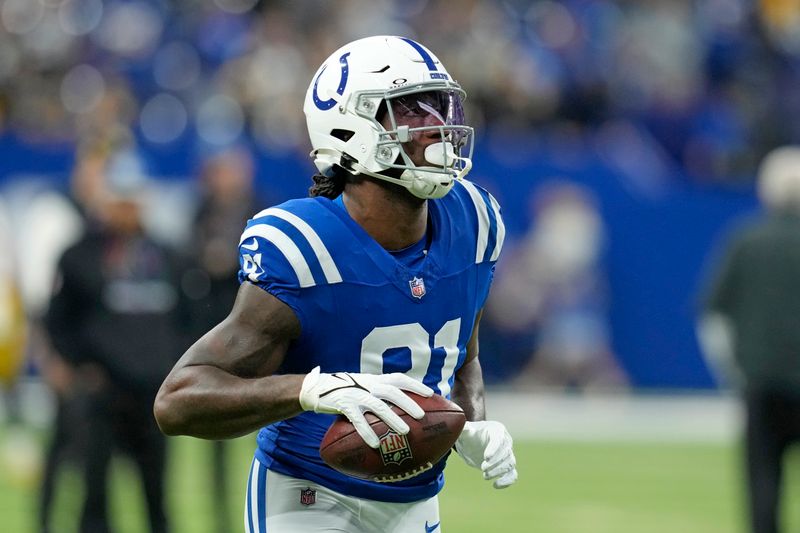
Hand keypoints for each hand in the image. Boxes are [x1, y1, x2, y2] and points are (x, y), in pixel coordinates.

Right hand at [299, 366, 432, 447]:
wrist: (318, 388)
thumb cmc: (346, 390)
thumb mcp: (364, 385)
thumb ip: (379, 392)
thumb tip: (401, 406)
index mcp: (375, 379)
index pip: (399, 378)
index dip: (415, 385)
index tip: (430, 393)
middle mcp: (368, 385)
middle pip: (392, 392)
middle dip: (408, 402)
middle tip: (422, 415)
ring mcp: (356, 394)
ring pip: (378, 406)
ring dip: (393, 419)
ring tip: (405, 431)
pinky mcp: (344, 405)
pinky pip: (357, 420)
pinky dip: (367, 431)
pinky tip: (375, 443)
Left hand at [455, 420, 517, 488]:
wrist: (474, 443)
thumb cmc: (471, 435)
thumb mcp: (466, 431)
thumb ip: (464, 429)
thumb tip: (462, 426)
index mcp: (497, 430)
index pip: (499, 439)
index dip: (494, 449)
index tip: (486, 458)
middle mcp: (505, 441)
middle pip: (506, 452)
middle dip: (495, 462)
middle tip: (483, 468)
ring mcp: (508, 454)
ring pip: (510, 463)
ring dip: (499, 471)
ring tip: (485, 476)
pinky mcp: (506, 467)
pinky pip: (512, 474)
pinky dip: (507, 481)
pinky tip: (495, 485)